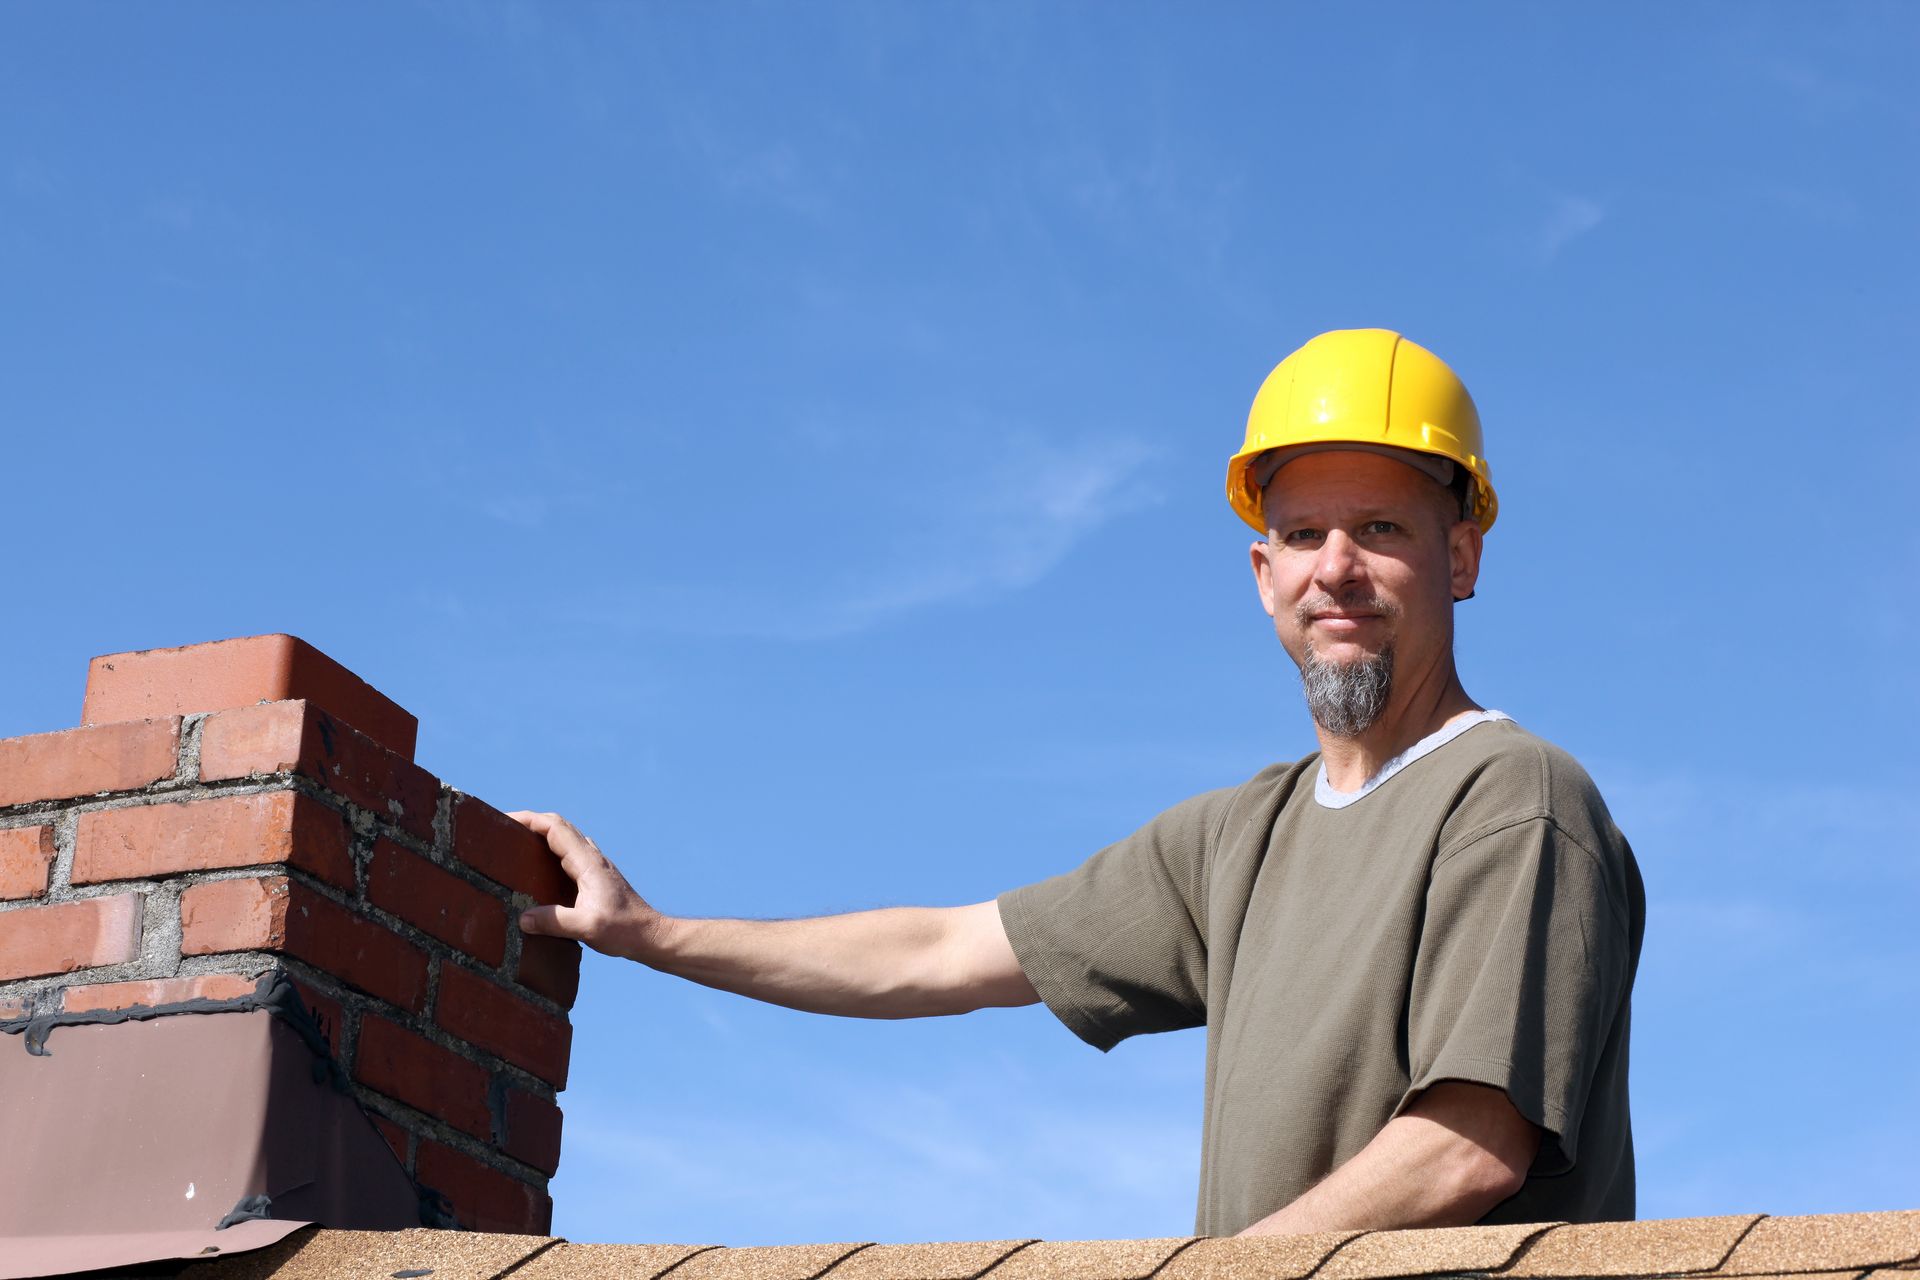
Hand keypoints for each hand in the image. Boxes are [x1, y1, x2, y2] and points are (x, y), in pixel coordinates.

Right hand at [507, 811, 667, 961]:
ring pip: (566, 838)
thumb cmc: (623, 930)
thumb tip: (522, 918)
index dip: (530, 819)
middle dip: (531, 822)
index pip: (556, 828)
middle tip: (504, 829)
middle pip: (559, 827)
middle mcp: (592, 858)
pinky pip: (570, 853)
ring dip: (543, 834)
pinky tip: (541, 867)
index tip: (506, 819)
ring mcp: (596, 866)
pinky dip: (552, 849)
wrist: (649, 935)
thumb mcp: (587, 927)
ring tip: (518, 843)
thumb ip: (555, 921)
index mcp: (588, 863)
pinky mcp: (596, 877)